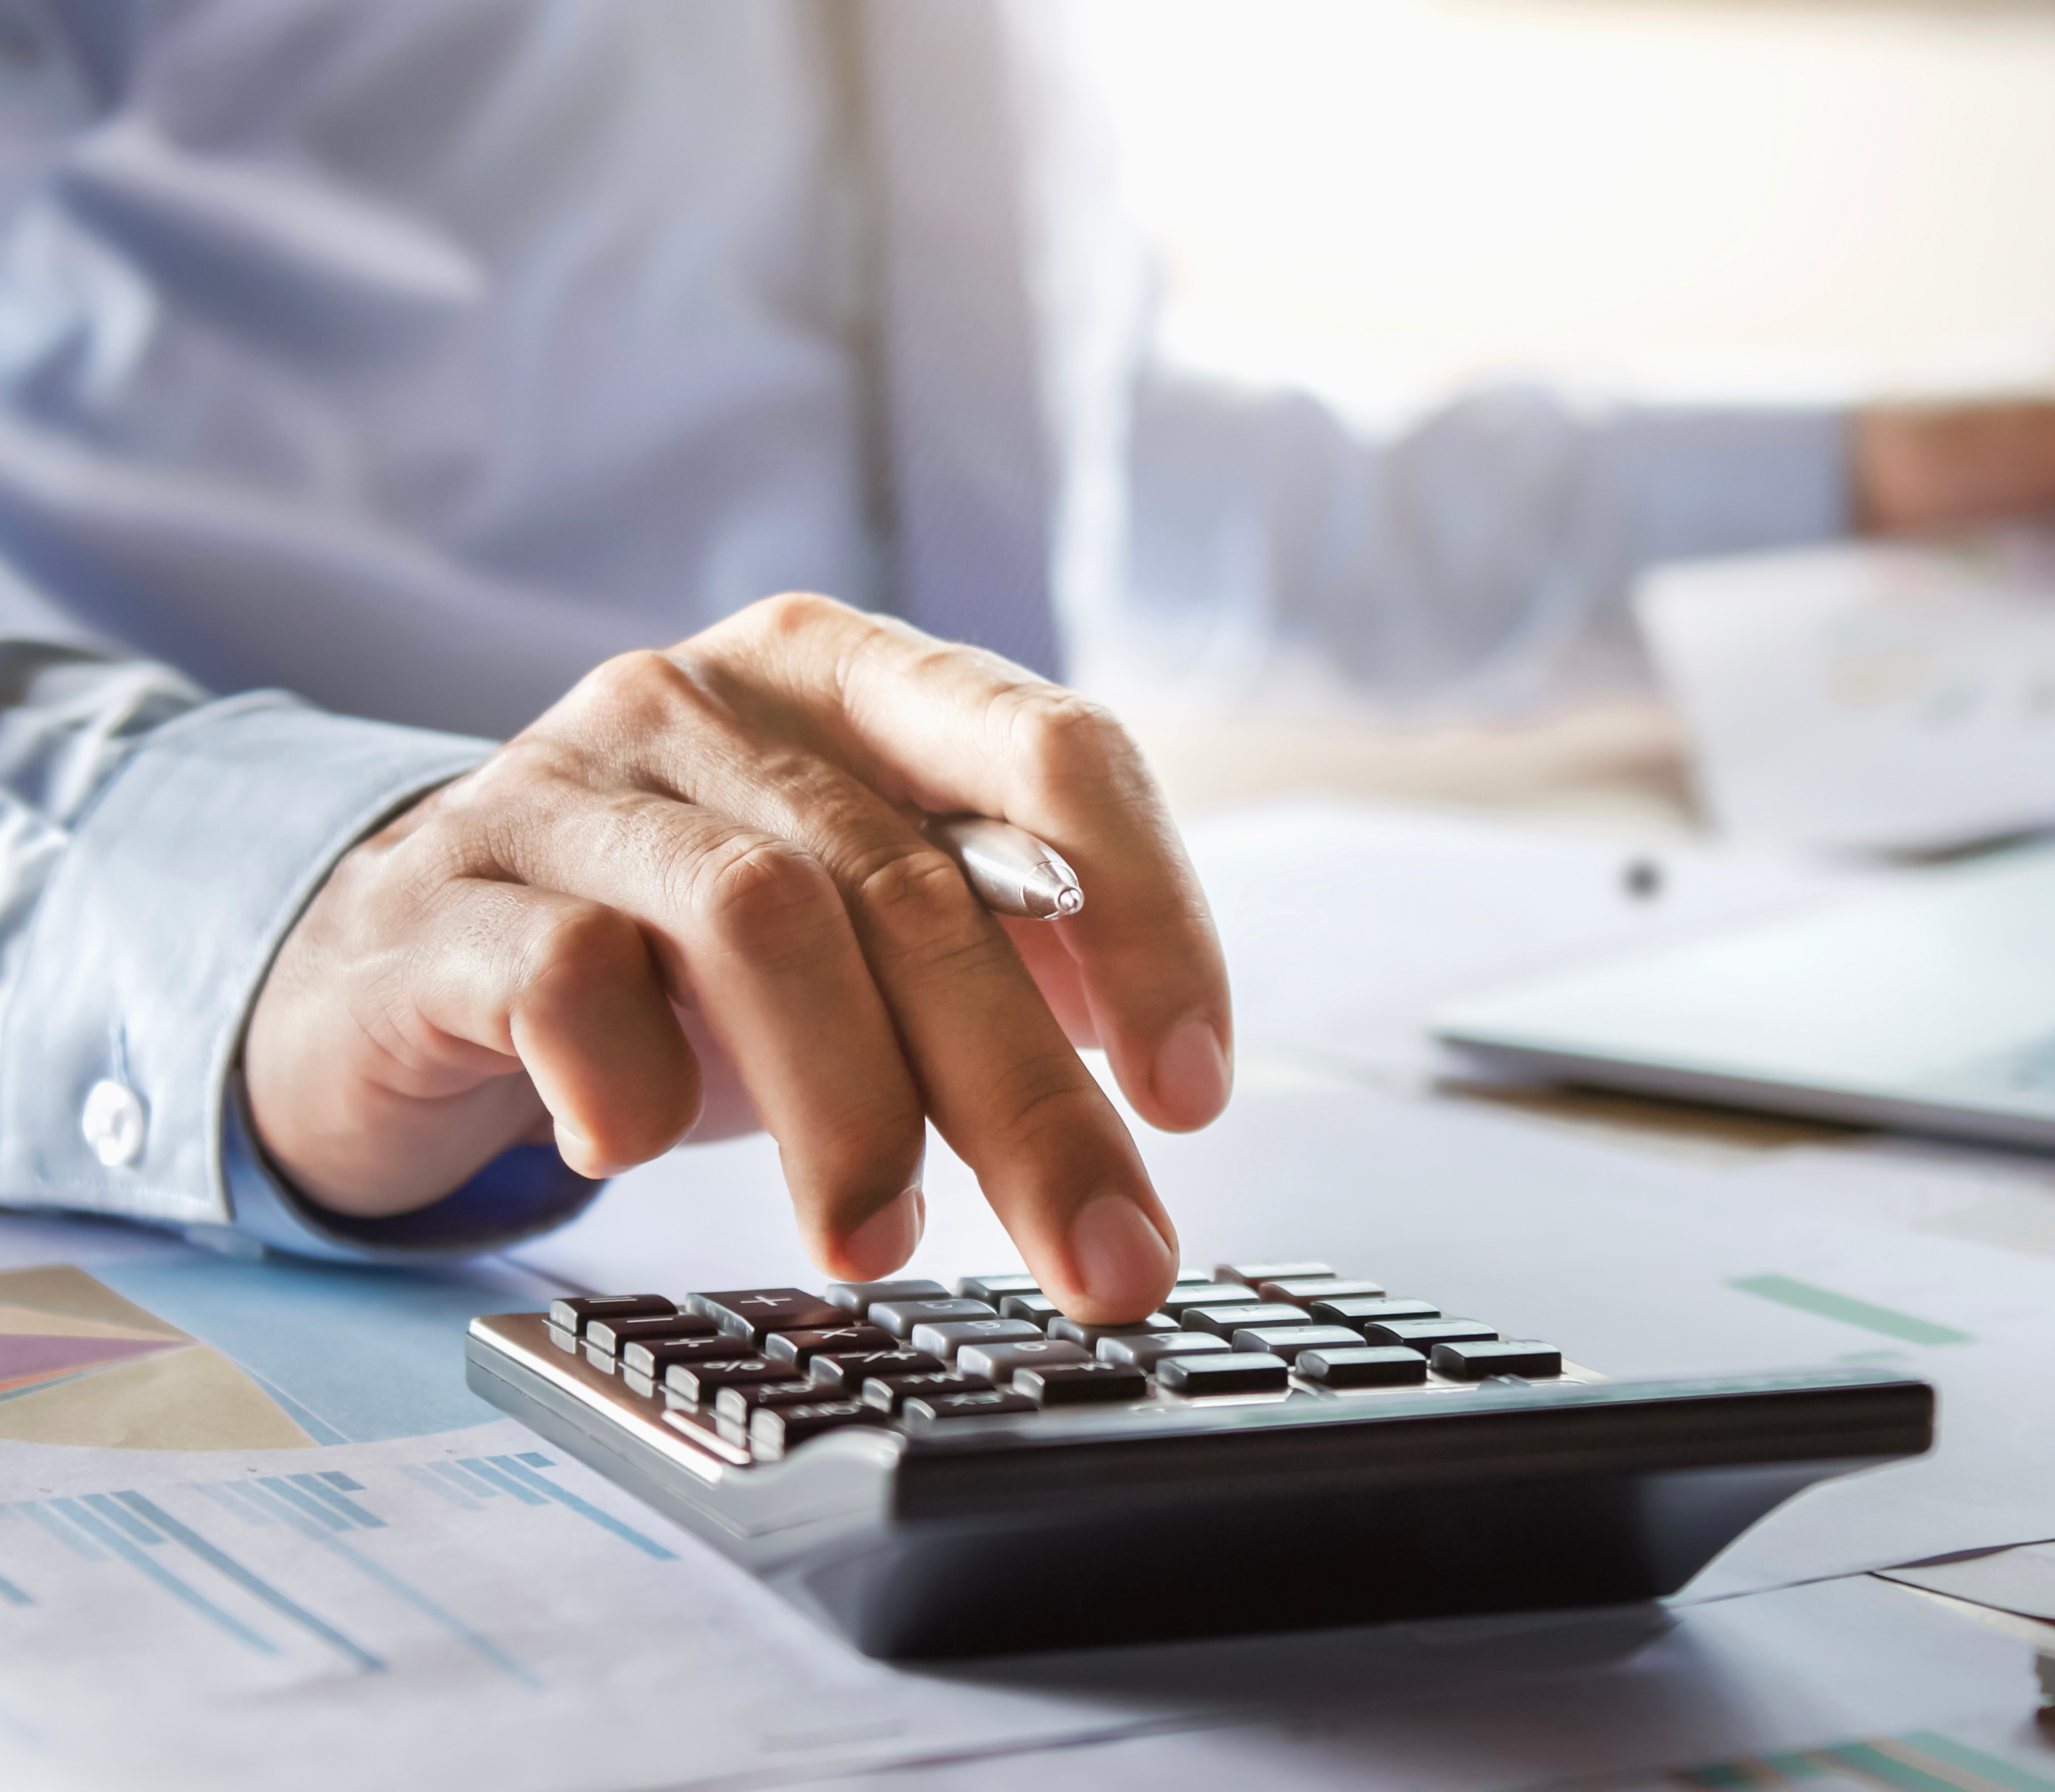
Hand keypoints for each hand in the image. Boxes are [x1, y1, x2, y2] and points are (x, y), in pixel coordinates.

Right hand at [243, 595, 1230, 1321]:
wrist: (389, 975)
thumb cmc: (669, 962)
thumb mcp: (855, 935)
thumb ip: (1006, 954)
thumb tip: (1165, 1072)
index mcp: (851, 679)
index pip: (1053, 750)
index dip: (1150, 920)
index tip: (1190, 1095)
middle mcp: (714, 700)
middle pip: (915, 883)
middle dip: (1028, 1098)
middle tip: (1105, 1260)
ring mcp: (568, 783)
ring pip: (761, 920)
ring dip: (850, 1109)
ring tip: (880, 1242)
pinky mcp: (446, 895)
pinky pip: (570, 975)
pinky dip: (633, 1081)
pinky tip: (635, 1147)